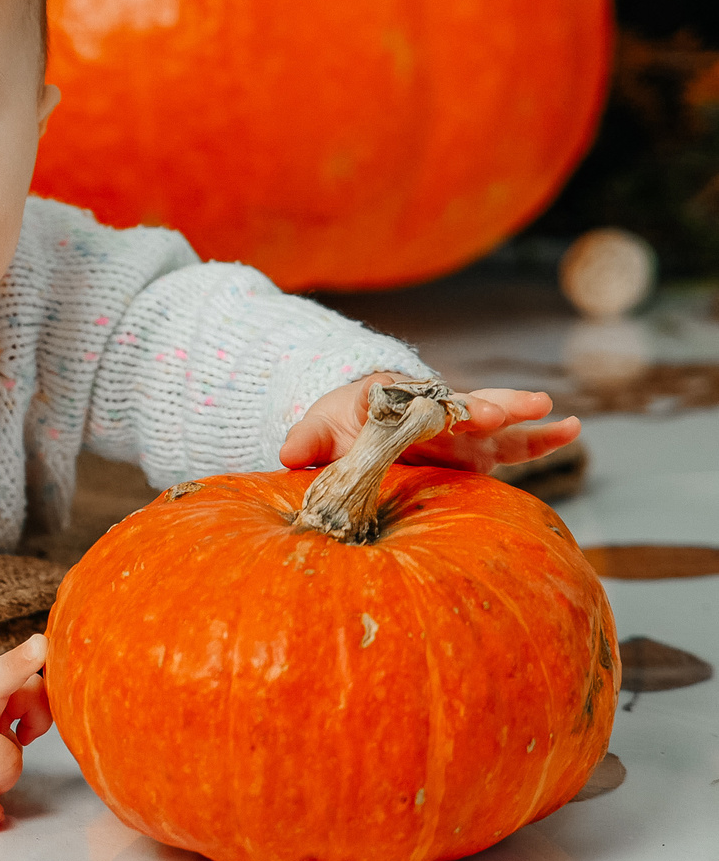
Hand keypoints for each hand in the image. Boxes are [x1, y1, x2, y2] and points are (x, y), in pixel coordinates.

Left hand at [281, 373, 579, 472]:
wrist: (362, 420)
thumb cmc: (343, 421)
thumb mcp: (320, 427)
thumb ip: (307, 441)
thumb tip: (287, 456)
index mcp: (399, 404)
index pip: (422, 407)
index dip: (442, 412)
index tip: (468, 412)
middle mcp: (436, 412)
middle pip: (464, 406)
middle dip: (485, 408)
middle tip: (507, 410)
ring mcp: (462, 430)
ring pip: (496, 422)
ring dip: (521, 418)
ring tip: (556, 415)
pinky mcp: (478, 449)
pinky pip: (513, 444)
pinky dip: (540, 438)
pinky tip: (572, 429)